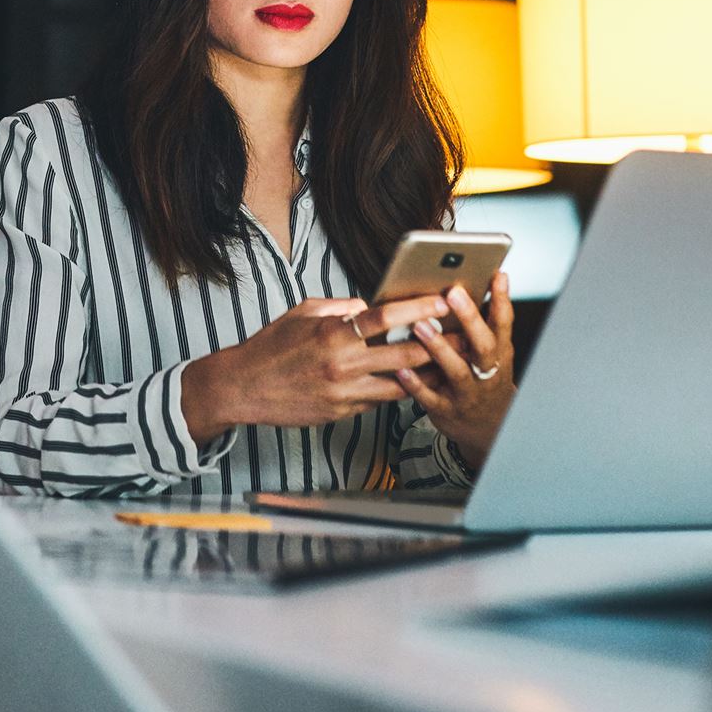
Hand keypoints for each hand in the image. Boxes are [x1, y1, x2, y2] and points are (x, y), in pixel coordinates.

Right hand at [182, 295, 450, 443]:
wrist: (244, 388)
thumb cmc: (271, 346)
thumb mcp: (303, 313)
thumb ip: (339, 307)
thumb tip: (369, 306)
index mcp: (332, 333)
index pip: (385, 317)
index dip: (419, 307)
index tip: (444, 299)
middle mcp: (342, 364)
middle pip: (405, 353)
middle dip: (441, 342)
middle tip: (468, 334)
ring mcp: (344, 393)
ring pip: (401, 384)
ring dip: (429, 373)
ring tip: (455, 362)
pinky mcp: (343, 413)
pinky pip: (379, 400)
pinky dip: (397, 389)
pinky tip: (417, 382)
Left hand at [395, 271, 515, 466]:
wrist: (486, 428)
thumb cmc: (484, 378)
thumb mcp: (492, 353)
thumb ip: (485, 323)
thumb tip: (480, 279)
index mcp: (499, 355)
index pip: (504, 325)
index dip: (501, 301)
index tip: (496, 275)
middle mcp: (487, 374)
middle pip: (483, 346)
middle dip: (470, 319)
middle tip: (453, 293)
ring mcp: (467, 393)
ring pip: (456, 371)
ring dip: (439, 348)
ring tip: (420, 326)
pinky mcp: (446, 410)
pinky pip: (430, 397)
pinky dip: (416, 384)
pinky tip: (401, 370)